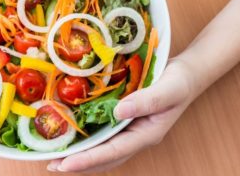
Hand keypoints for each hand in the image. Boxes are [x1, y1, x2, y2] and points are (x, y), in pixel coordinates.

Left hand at [47, 58, 194, 172]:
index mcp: (146, 134)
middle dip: (79, 164)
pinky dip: (88, 139)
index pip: (113, 152)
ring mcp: (130, 130)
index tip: (66, 164)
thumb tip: (118, 111)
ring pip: (103, 149)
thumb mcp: (168, 89)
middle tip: (53, 165)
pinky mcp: (124, 120)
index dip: (88, 159)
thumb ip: (146, 101)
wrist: (186, 74)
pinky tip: (73, 135)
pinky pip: (104, 134)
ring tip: (57, 157)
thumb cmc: (180, 82)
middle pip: (105, 157)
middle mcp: (136, 136)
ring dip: (81, 155)